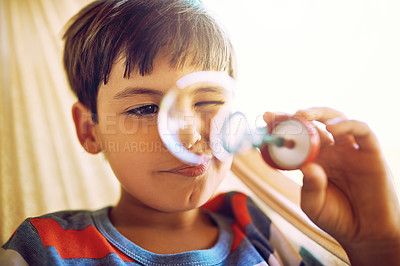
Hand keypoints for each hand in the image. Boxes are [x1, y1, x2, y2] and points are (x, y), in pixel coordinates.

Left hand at [264, 107, 399, 264]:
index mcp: (314, 159)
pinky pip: (363, 131)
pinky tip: (332, 128)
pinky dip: (348, 124)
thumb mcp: (314, 205)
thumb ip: (310, 187)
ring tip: (303, 116)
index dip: (283, 125)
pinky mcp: (371, 154)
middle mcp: (332, 150)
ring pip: (338, 119)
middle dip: (297, 115)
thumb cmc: (337, 218)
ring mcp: (350, 150)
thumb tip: (307, 166)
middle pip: (315, 122)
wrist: (366, 233)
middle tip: (282, 115)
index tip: (267, 117)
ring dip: (320, 113)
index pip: (298, 136)